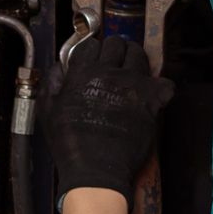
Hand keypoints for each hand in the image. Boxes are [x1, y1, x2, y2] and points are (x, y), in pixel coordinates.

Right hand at [45, 30, 169, 195]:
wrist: (96, 170)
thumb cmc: (71, 145)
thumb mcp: (48, 111)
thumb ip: (52, 82)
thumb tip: (59, 67)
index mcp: (83, 73)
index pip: (91, 44)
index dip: (91, 50)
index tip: (92, 59)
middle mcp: (110, 73)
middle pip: (117, 43)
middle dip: (114, 49)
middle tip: (113, 62)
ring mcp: (133, 85)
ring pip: (140, 55)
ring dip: (135, 59)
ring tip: (130, 73)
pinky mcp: (151, 102)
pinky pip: (165, 84)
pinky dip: (161, 87)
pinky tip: (152, 94)